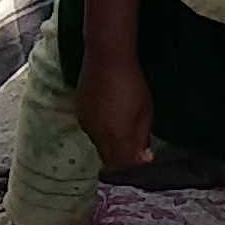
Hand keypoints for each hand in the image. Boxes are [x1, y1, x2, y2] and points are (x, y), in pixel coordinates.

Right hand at [74, 52, 154, 176]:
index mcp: (115, 137)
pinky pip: (91, 131)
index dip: (133, 166)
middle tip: (135, 143)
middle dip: (122, 158)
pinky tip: (110, 113)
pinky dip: (101, 130)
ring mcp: (85, 124)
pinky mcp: (79, 113)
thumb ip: (142, 139)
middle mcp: (96, 135)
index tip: (143, 157)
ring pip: (99, 145)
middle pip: (108, 160)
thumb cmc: (130, 83)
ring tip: (122, 122)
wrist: (106, 57)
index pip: (122, 167)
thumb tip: (144, 160)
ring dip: (111, 143)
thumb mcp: (145, 112)